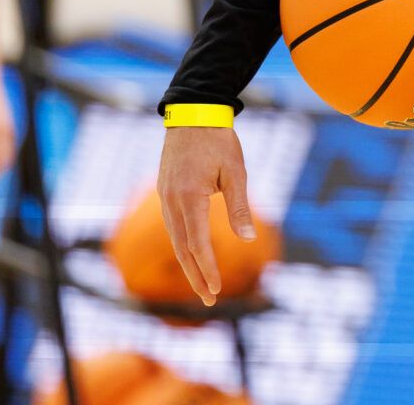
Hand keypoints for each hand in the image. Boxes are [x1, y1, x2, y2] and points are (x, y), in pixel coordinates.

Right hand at [157, 126, 255, 305]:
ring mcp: (164, 198)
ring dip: (188, 263)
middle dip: (196, 276)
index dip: (207, 270)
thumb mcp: (236, 172)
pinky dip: (182, 245)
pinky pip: (172, 226)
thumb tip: (249, 239)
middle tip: (209, 301)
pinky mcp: (165, 192)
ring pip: (175, 239)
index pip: (198, 245)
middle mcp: (172, 202)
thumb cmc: (219, 141)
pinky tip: (191, 254)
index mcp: (190, 199)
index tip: (216, 291)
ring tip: (202, 284)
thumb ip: (239, 208)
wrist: (193, 113)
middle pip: (183, 249)